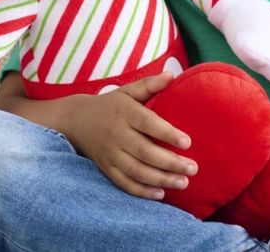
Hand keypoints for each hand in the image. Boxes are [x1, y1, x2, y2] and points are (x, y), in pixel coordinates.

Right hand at [62, 73, 198, 200]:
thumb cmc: (110, 105)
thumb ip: (149, 85)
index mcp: (125, 113)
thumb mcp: (127, 91)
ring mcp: (110, 154)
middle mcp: (117, 135)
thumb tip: (172, 75)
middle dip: (170, 162)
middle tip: (193, 168)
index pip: (148, 124)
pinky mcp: (106, 168)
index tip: (187, 142)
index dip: (167, 134)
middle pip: (145, 152)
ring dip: (161, 179)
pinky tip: (161, 194)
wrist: (76, 120)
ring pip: (136, 171)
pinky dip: (141, 191)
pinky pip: (124, 183)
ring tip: (183, 183)